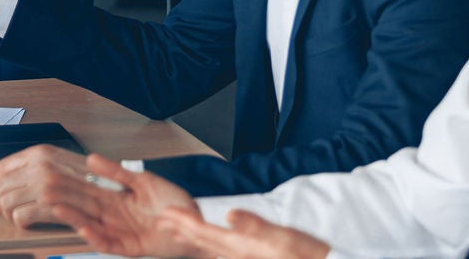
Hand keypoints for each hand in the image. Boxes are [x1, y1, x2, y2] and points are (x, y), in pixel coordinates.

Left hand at [0, 145, 112, 228]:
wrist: (113, 190)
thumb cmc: (88, 179)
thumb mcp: (59, 162)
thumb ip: (34, 165)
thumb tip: (5, 177)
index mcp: (40, 153)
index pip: (1, 167)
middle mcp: (40, 165)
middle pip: (0, 186)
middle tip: (3, 210)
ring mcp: (45, 184)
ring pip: (6, 203)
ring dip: (9, 213)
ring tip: (18, 216)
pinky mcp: (50, 205)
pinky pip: (20, 217)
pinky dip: (20, 223)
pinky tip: (29, 222)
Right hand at [56, 155, 204, 257]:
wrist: (194, 221)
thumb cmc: (173, 202)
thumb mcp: (143, 181)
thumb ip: (116, 172)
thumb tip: (92, 159)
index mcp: (116, 199)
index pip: (87, 190)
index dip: (70, 184)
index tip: (51, 176)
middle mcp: (114, 216)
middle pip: (84, 207)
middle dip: (65, 199)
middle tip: (44, 191)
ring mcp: (121, 232)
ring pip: (91, 225)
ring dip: (74, 218)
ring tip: (57, 209)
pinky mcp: (130, 246)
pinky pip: (109, 243)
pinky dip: (96, 237)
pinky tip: (84, 228)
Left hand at [160, 206, 332, 258]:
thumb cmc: (306, 255)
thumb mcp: (284, 237)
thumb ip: (256, 227)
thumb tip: (230, 215)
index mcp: (242, 247)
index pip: (204, 233)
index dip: (183, 222)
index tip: (165, 213)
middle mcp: (239, 255)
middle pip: (203, 242)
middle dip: (182, 229)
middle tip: (162, 219)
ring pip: (211, 248)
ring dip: (194, 236)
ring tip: (179, 227)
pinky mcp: (253, 258)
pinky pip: (224, 252)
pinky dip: (212, 244)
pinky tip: (211, 242)